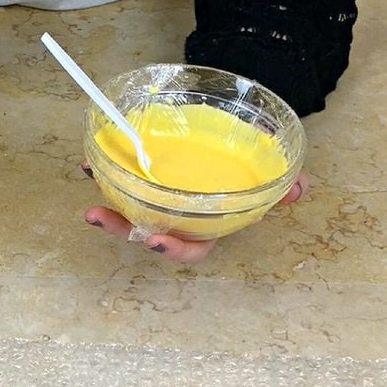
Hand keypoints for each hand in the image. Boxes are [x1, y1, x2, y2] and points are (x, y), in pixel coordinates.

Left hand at [80, 164, 308, 262]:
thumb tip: (299, 188)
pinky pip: (120, 178)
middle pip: (144, 231)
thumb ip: (280, 184)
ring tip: (88, 176)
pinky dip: (104, 170)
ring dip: (104, 195)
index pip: (190, 247)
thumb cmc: (245, 164)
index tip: (157, 241)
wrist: (233, 137)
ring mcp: (156, 196)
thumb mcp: (264, 174)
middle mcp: (176, 215)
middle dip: (119, 227)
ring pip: (126, 205)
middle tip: (98, 216)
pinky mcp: (144, 175)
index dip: (174, 249)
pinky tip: (90, 159)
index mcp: (204, 224)